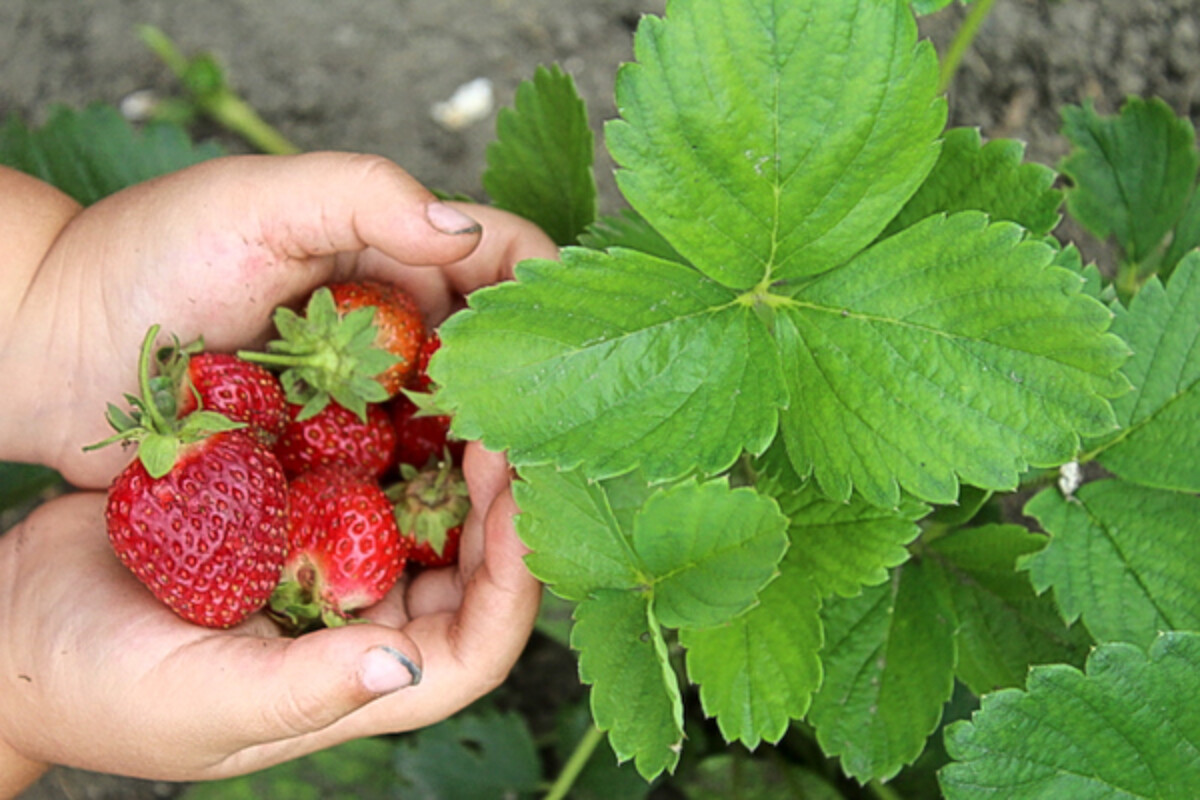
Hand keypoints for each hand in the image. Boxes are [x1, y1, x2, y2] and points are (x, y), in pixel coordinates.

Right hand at [0, 442, 539, 782]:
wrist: (15, 620)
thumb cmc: (97, 685)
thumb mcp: (196, 701)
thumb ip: (300, 691)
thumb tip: (402, 667)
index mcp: (363, 678)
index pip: (480, 643)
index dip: (517, 576)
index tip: (519, 494)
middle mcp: (368, 620)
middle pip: (474, 565)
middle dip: (502, 499)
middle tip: (507, 422)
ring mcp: (337, 560)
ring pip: (430, 508)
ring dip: (456, 453)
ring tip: (471, 388)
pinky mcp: (301, 509)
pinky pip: (367, 466)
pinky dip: (391, 427)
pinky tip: (402, 374)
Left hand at [1, 151, 556, 487]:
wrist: (54, 350)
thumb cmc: (147, 258)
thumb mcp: (257, 202)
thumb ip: (365, 195)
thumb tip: (465, 235)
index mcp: (394, 250)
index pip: (506, 260)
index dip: (546, 297)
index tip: (564, 347)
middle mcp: (397, 323)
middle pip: (502, 352)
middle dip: (532, 390)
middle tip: (540, 442)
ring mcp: (370, 394)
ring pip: (466, 421)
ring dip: (494, 453)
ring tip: (509, 492)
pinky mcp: (338, 455)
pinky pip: (410, 476)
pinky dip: (439, 496)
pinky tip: (459, 523)